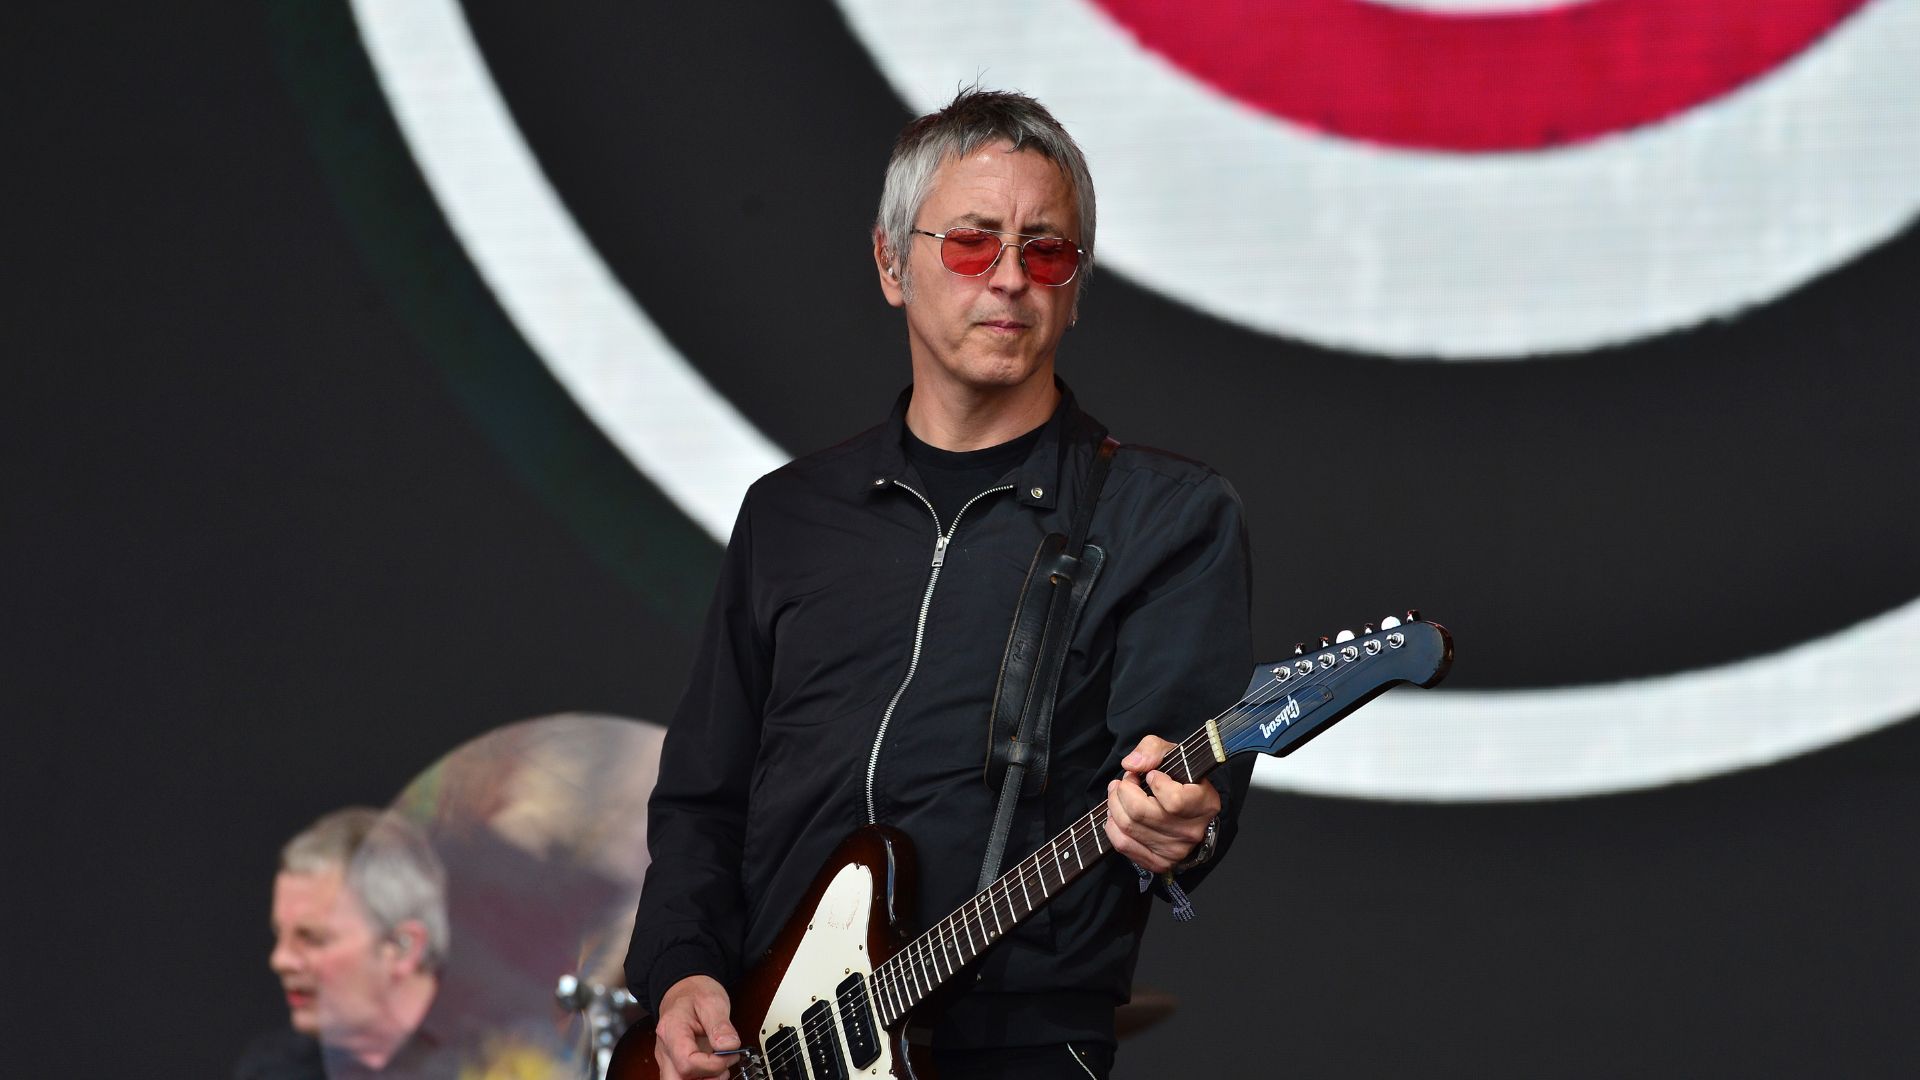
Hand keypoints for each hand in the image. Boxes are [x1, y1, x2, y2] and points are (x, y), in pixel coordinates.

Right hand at [654, 975, 740, 1079]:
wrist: (683, 989)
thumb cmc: (695, 993)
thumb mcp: (712, 1001)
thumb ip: (720, 1025)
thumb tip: (730, 1046)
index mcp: (672, 1031)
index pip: (687, 1063)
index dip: (712, 1065)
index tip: (729, 1055)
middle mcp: (665, 1049)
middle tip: (722, 1069)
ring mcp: (669, 1058)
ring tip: (720, 1067)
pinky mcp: (676, 1062)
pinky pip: (684, 1079)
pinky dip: (702, 1077)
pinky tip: (714, 1068)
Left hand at [1104, 735, 1220, 873]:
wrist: (1188, 809)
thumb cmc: (1180, 779)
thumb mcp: (1172, 753)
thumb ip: (1152, 750)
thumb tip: (1132, 765)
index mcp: (1205, 804)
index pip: (1173, 800)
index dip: (1155, 783)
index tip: (1152, 775)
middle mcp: (1192, 831)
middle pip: (1140, 813)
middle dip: (1123, 791)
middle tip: (1125, 781)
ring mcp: (1176, 850)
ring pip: (1128, 827)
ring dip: (1114, 805)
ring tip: (1119, 793)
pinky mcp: (1159, 862)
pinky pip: (1123, 845)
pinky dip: (1113, 826)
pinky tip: (1117, 814)